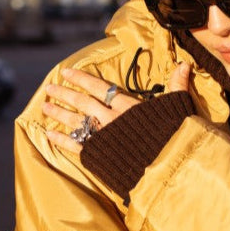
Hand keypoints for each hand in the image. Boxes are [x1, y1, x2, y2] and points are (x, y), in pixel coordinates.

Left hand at [42, 62, 190, 152]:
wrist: (169, 165)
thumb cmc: (175, 135)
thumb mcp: (177, 108)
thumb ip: (177, 86)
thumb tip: (185, 64)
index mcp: (128, 106)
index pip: (99, 87)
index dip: (81, 79)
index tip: (66, 72)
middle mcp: (111, 118)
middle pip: (82, 102)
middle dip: (64, 94)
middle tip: (49, 88)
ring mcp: (104, 137)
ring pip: (75, 121)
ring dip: (59, 113)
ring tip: (44, 106)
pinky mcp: (100, 156)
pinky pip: (75, 146)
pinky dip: (61, 140)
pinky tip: (48, 134)